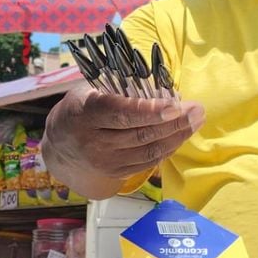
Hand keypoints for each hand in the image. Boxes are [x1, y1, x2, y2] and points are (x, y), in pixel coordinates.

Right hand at [41, 86, 204, 198]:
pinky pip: (148, 162)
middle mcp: (93, 142)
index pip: (120, 113)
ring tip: (196, 120)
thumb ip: (118, 87)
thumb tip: (160, 85)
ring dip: (177, 136)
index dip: (149, 111)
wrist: (60, 147)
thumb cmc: (81, 109)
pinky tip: (180, 135)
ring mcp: (105, 161)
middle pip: (140, 134)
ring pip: (148, 151)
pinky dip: (167, 148)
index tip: (174, 105)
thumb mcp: (88, 90)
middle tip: (197, 109)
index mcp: (85, 114)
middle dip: (174, 122)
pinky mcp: (115, 173)